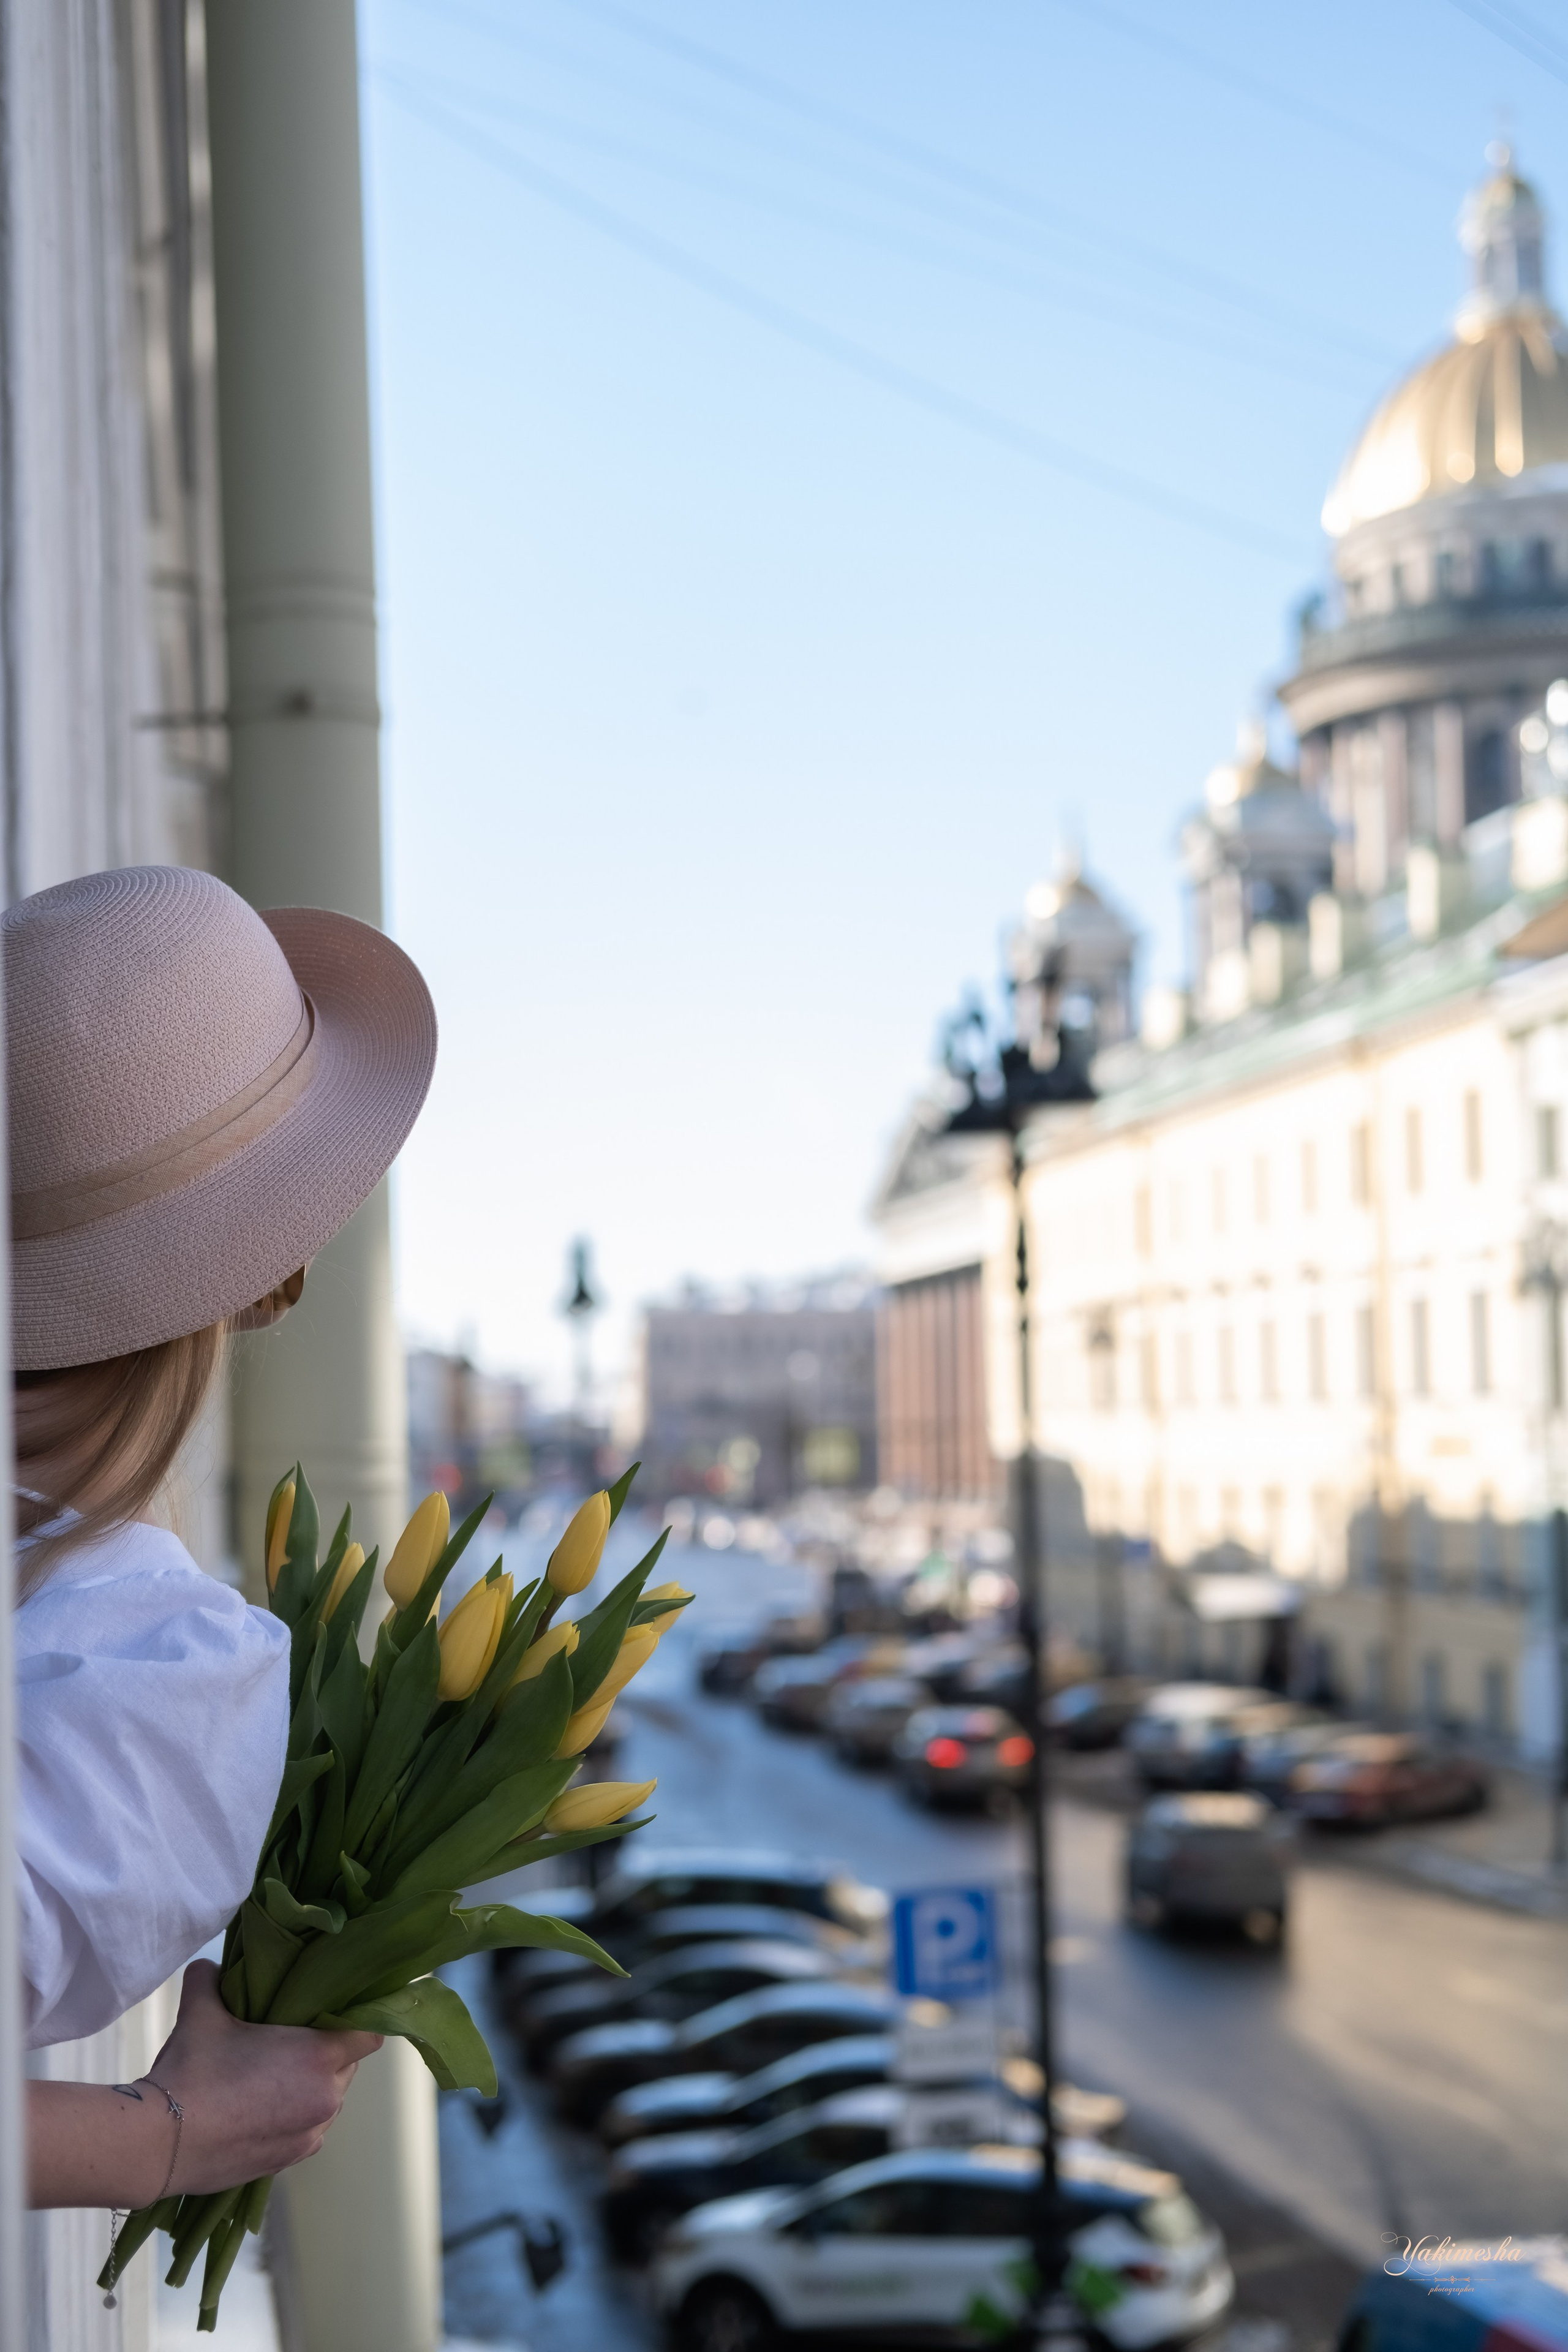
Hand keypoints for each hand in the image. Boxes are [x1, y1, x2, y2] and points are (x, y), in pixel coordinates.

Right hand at [151, 1961, 383, 2192]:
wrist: (158, 2144)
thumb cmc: (191, 2072)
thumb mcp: (201, 2011)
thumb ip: (211, 1978)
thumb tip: (210, 1965)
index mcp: (318, 2058)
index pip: (369, 2035)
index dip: (356, 2021)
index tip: (332, 2013)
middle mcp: (325, 2100)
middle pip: (346, 2066)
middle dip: (326, 2052)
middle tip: (289, 2040)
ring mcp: (307, 2136)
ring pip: (327, 2101)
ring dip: (309, 2087)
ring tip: (269, 2077)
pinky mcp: (286, 2163)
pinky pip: (306, 2131)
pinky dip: (292, 2118)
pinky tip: (258, 2109)